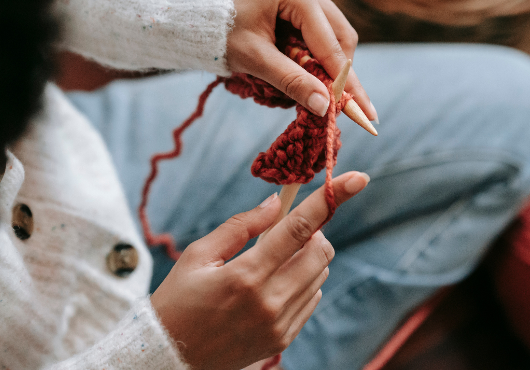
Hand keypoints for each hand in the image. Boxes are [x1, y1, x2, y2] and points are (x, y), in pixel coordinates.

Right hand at [150, 171, 369, 369]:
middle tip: (284, 231)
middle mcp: (270, 302)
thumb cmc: (178, 300)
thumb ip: (242, 225)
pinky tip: (274, 283)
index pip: (299, 228)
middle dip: (313, 231)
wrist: (171, 357)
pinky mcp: (284, 339)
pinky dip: (304, 280)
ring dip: (307, 255)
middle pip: (321, 250)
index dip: (330, 199)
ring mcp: (280, 324)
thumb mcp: (198, 254)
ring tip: (273, 259)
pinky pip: (313, 297)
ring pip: (321, 273)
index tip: (358, 178)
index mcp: (246, 275)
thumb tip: (276, 202)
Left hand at [227, 0, 376, 119]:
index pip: (330, 44)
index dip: (346, 81)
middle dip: (340, 72)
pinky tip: (306, 69)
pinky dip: (315, 52)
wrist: (196, 8)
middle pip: (340, 36)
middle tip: (343, 105)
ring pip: (333, 32)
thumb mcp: (254, 58)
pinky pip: (319, 28)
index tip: (363, 110)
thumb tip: (325, 107)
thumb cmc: (220, 30)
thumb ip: (291, 81)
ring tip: (318, 88)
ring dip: (328, 63)